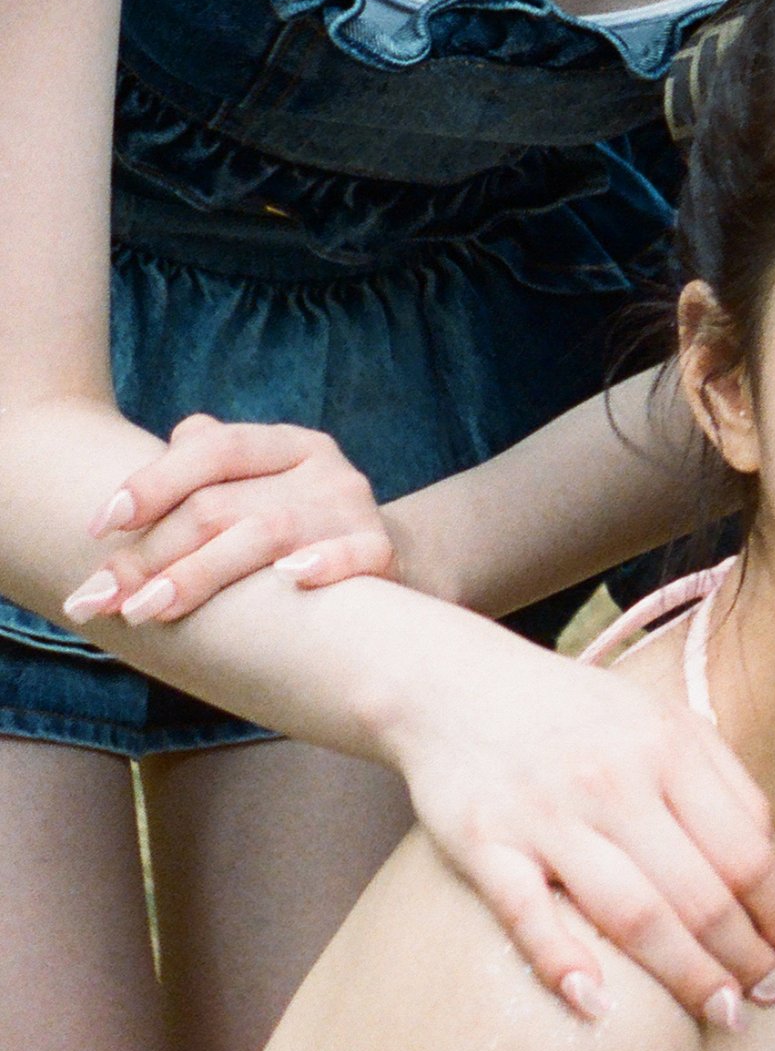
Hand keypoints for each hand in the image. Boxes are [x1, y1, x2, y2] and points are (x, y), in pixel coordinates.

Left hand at [61, 414, 396, 625]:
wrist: (400, 563)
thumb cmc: (301, 533)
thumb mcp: (258, 491)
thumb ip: (209, 469)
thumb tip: (177, 439)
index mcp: (283, 444)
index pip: (212, 449)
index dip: (151, 483)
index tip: (98, 528)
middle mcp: (320, 466)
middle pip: (221, 505)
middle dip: (152, 555)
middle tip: (102, 599)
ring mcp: (354, 508)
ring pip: (268, 534)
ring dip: (199, 575)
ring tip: (147, 611)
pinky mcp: (383, 552)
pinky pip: (354, 556)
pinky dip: (324, 564)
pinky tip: (290, 581)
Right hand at [389, 623, 774, 1028]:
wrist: (453, 683)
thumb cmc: (574, 713)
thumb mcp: (660, 718)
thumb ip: (718, 780)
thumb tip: (769, 860)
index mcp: (669, 747)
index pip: (746, 850)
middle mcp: (614, 780)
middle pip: (701, 892)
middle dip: (745, 956)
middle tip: (767, 997)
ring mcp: (548, 815)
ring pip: (633, 913)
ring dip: (686, 975)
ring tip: (720, 1013)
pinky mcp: (485, 843)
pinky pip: (528, 915)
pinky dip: (563, 965)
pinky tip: (599, 1007)